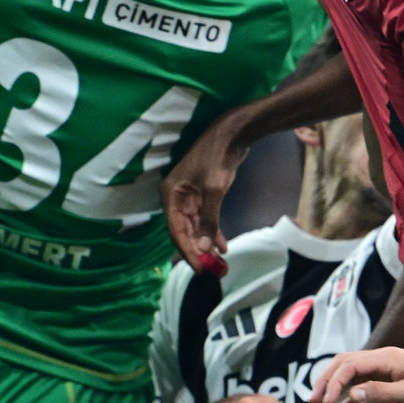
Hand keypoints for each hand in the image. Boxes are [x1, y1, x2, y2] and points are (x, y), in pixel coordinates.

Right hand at [163, 118, 250, 261]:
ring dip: (207, 243)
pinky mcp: (203, 194)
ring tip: (221, 261)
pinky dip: (213, 231)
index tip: (199, 268)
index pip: (175, 230)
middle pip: (185, 231)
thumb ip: (209, 220)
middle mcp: (176, 197)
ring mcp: (190, 196)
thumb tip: (204, 248)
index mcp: (170, 195)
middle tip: (213, 268)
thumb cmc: (217, 158)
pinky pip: (206, 219)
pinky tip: (223, 245)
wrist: (232, 134)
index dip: (187, 250)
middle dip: (198, 250)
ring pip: (196, 227)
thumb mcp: (213, 190)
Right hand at [312, 347, 403, 402]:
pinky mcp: (393, 374)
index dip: (333, 382)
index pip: (350, 365)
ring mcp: (388, 365)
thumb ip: (382, 392)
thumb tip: (352, 393)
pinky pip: (365, 380)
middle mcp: (385, 357)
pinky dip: (350, 391)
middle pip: (345, 363)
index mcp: (388, 357)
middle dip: (327, 381)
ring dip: (335, 385)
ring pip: (352, 371)